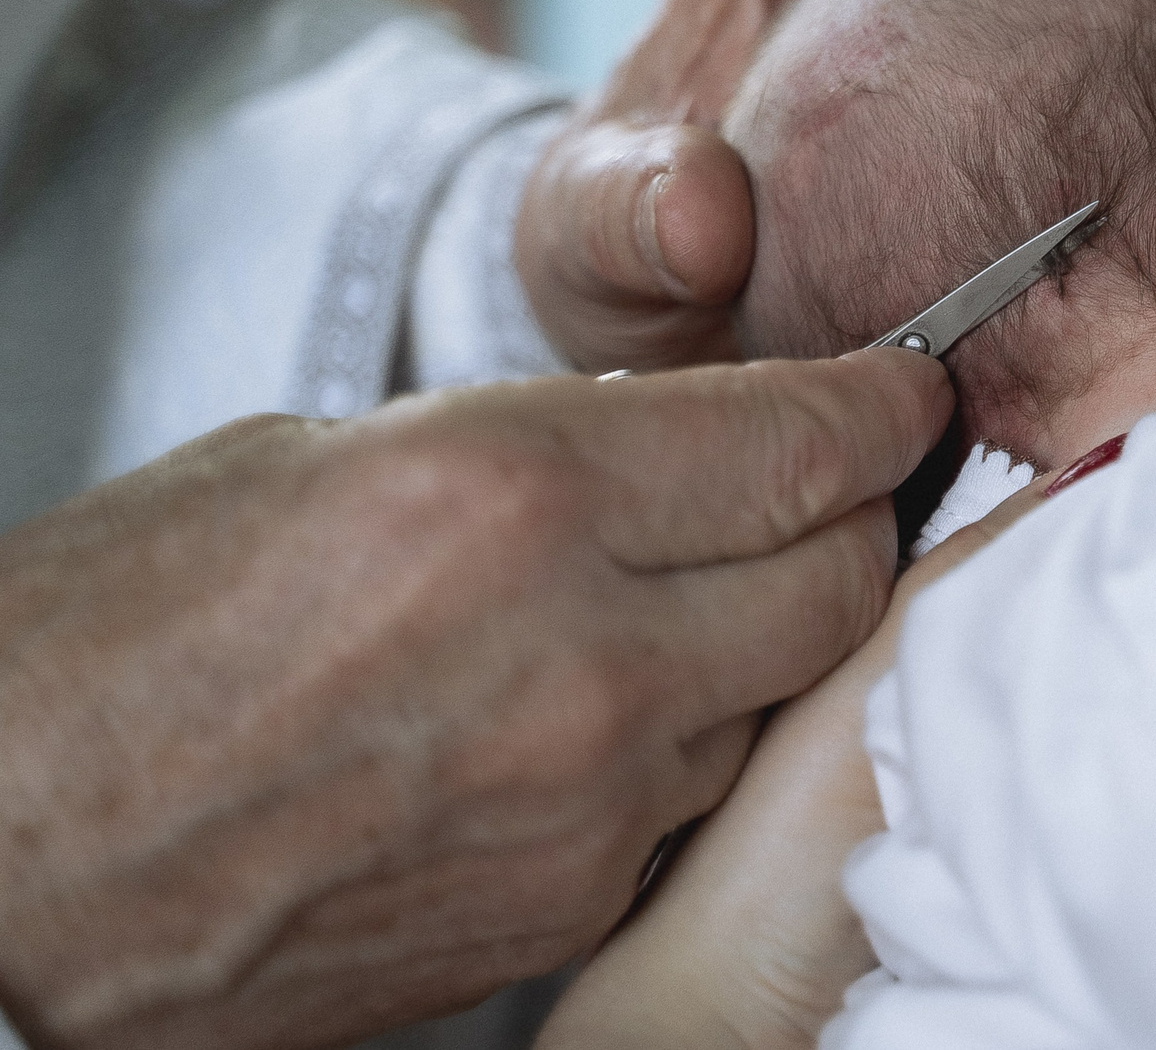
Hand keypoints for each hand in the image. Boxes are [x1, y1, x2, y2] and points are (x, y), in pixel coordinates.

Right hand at [0, 353, 948, 1049]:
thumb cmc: (102, 650)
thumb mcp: (315, 464)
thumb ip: (527, 450)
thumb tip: (666, 450)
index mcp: (512, 498)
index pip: (800, 438)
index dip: (878, 406)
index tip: (903, 391)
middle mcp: (584, 657)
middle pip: (837, 576)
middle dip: (851, 518)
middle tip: (824, 486)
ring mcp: (585, 806)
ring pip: (772, 695)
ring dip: (758, 638)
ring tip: (672, 600)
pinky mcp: (561, 915)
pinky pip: (683, 800)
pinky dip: (676, 743)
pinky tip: (591, 711)